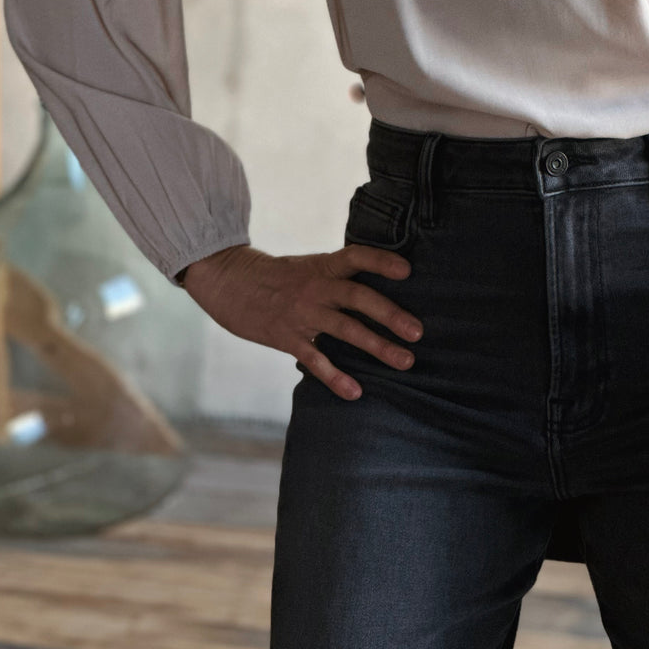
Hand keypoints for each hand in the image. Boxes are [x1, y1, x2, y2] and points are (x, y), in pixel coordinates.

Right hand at [179, 243, 422, 400]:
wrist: (230, 283)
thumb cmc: (278, 277)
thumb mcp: (309, 266)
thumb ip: (338, 276)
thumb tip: (378, 290)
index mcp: (323, 266)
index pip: (356, 256)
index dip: (381, 261)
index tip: (408, 270)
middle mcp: (316, 287)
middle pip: (357, 297)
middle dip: (390, 315)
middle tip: (418, 332)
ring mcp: (302, 313)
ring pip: (345, 329)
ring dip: (377, 346)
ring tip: (404, 362)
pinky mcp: (287, 338)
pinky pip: (315, 360)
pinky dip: (336, 376)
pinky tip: (355, 392)